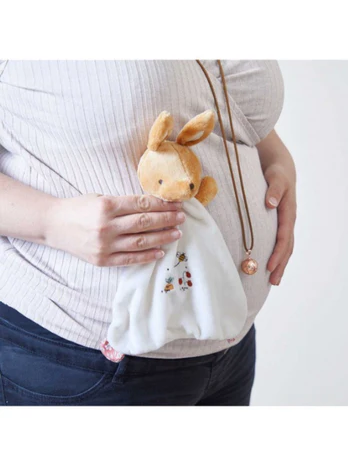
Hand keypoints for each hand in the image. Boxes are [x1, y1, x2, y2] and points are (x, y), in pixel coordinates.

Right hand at [46, 193, 184, 266]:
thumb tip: (156, 205)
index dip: (162, 204)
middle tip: (182, 217)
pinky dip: (147, 256)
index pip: (141, 204)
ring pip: (140, 241)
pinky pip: (130, 259)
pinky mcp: (102, 260)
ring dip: (162, 237)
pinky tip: (161, 251)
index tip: (176, 203)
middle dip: (167, 219)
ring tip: (177, 233)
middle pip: (144, 222)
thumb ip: (125, 203)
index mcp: (106, 205)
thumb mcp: (101, 198)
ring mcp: (104, 245)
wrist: (53, 225)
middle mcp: (106, 226)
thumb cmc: (80, 208)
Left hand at [264, 164, 296, 284]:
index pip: (283, 237)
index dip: (277, 253)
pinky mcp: (281, 223)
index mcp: (288, 212)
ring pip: (286, 247)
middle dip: (281, 265)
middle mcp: (289, 220)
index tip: (270, 266)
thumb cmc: (277, 173)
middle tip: (273, 281)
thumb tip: (271, 203)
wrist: (282, 169)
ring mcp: (286, 223)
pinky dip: (279, 255)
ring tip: (274, 280)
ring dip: (281, 264)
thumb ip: (274, 190)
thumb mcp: (276, 177)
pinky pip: (281, 243)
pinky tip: (272, 265)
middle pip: (287, 247)